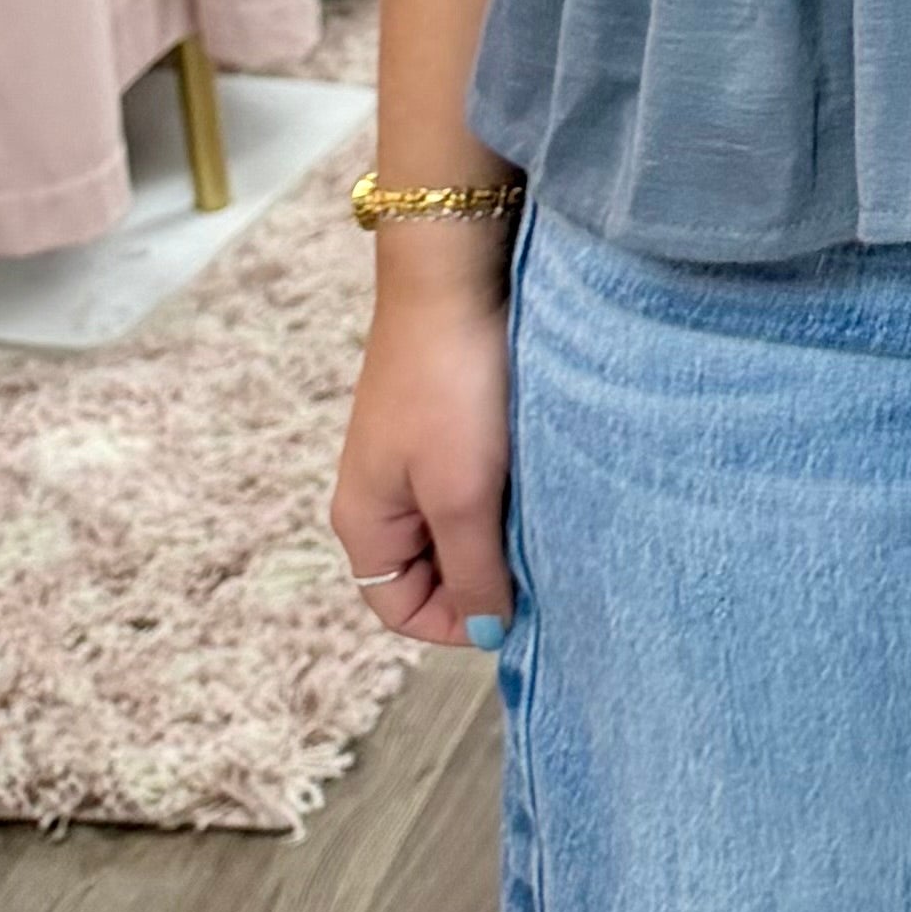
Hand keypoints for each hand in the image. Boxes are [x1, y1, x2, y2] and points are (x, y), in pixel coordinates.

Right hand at [331, 228, 517, 645]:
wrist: (454, 278)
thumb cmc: (449, 387)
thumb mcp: (463, 493)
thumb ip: (473, 570)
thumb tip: (488, 633)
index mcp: (365, 521)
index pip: (401, 610)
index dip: (458, 622)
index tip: (518, 604)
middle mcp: (381, 496)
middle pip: (432, 572)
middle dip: (485, 575)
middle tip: (543, 557)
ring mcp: (412, 458)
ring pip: (461, 527)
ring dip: (502, 531)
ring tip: (545, 513)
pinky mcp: (445, 425)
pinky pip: (475, 484)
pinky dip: (507, 492)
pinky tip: (540, 477)